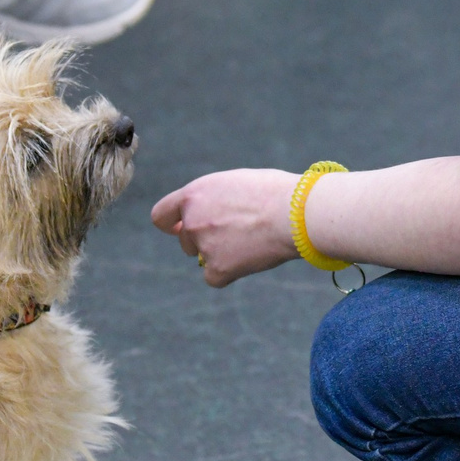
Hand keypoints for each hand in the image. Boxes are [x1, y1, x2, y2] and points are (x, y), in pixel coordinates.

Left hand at [151, 168, 299, 286]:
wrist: (297, 214)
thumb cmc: (277, 193)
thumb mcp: (237, 182)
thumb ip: (216, 197)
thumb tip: (214, 210)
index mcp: (194, 194)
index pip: (162, 214)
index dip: (171, 223)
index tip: (180, 228)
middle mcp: (192, 220)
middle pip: (185, 239)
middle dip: (203, 240)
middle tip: (235, 235)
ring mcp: (204, 246)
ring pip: (203, 257)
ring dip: (220, 254)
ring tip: (251, 241)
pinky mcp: (218, 269)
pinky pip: (215, 278)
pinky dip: (229, 273)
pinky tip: (251, 260)